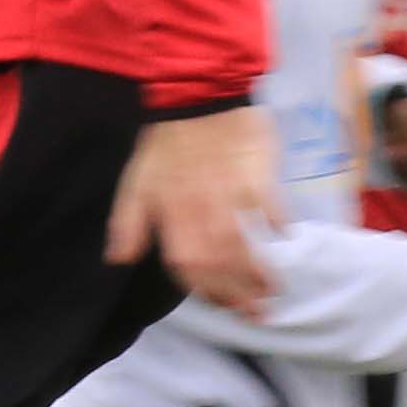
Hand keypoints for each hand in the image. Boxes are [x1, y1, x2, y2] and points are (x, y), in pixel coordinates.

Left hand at [110, 108, 278, 317]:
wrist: (195, 91)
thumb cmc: (165, 142)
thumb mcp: (136, 181)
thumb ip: (127, 223)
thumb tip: (119, 260)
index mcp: (170, 214)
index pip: (187, 265)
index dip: (204, 290)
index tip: (222, 306)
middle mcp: (200, 210)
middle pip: (220, 263)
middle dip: (238, 294)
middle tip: (256, 315)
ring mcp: (230, 192)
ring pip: (244, 242)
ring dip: (259, 271)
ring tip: (273, 291)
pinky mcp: (256, 172)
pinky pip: (269, 203)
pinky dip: (278, 221)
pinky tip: (287, 236)